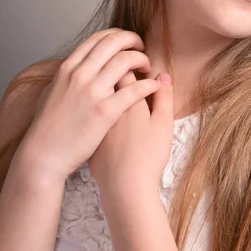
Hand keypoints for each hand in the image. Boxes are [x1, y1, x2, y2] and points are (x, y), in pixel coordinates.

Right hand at [17, 28, 161, 184]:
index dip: (117, 34)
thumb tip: (81, 65)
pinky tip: (153, 86)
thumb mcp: (53, 90)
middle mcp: (80, 74)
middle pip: (114, 42)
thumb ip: (69, 75)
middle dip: (132, 39)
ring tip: (146, 67)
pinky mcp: (105, 111)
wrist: (44, 155)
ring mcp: (93, 92)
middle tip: (141, 46)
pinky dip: (148, 85)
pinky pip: (134, 90)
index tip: (126, 41)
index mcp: (68, 68)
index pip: (98, 38)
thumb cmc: (47, 127)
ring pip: (126, 60)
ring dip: (141, 59)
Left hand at [88, 69, 173, 195]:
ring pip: (93, 94)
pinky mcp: (87, 136)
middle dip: (113, 66)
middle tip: (125, 69)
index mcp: (124, 98)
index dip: (131, 61)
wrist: (123, 189)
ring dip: (102, 86)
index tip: (138, 65)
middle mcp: (103, 104)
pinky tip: (102, 116)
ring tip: (114, 90)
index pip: (123, 66)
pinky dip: (93, 109)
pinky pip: (87, 115)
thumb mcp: (163, 124)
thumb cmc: (148, 155)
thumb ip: (164, 97)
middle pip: (103, 74)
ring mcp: (92, 121)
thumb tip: (163, 76)